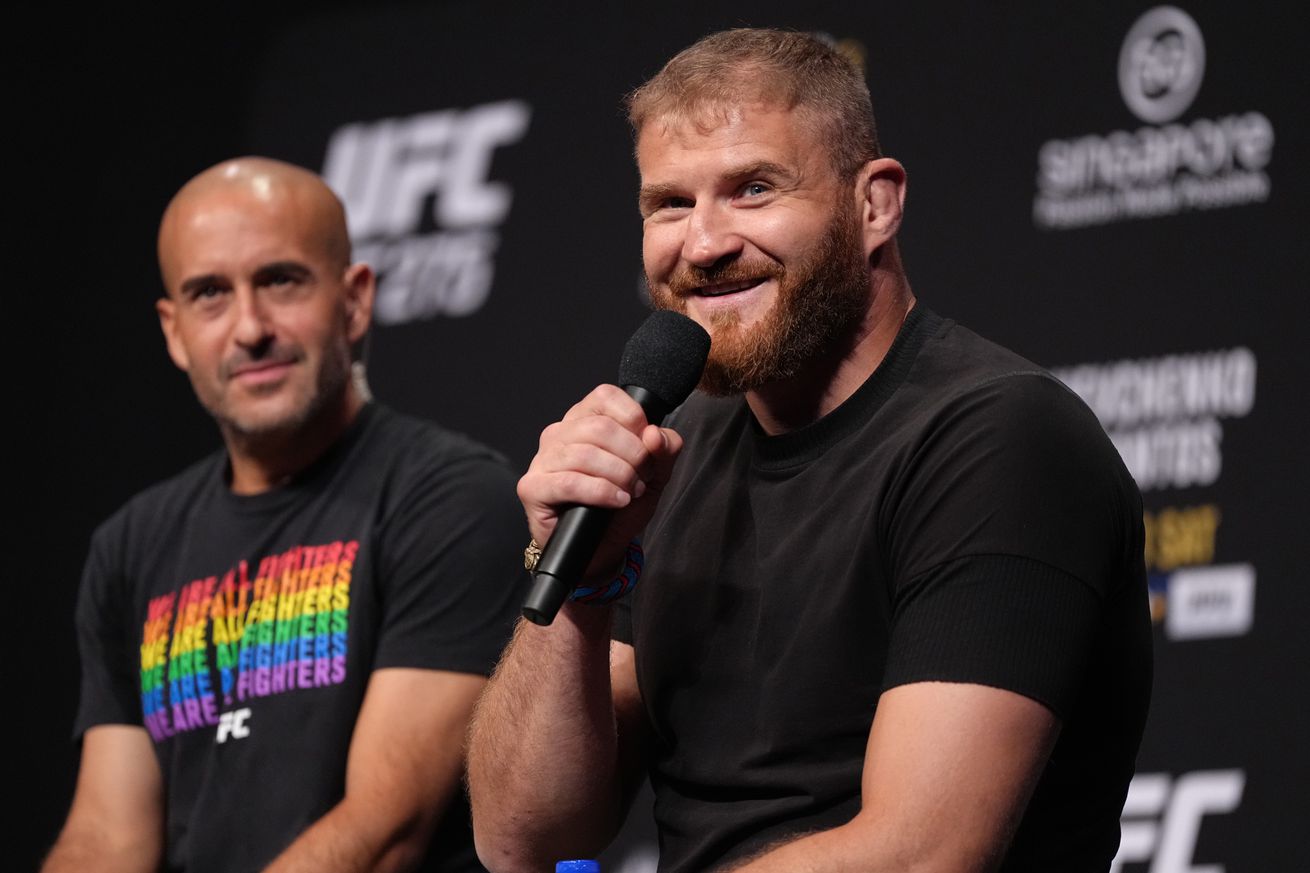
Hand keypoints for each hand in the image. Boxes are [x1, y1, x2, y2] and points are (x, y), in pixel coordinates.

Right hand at [518, 384, 682, 581]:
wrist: (601, 549)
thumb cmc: (620, 507)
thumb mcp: (654, 475)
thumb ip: (663, 450)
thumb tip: (656, 434)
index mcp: (584, 419)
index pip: (605, 397)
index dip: (633, 419)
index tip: (647, 445)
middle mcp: (559, 434)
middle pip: (599, 427)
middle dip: (632, 454)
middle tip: (642, 478)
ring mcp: (542, 460)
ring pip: (585, 453)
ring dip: (619, 475)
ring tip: (630, 492)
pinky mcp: (532, 487)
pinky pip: (569, 482)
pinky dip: (601, 491)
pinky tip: (616, 501)